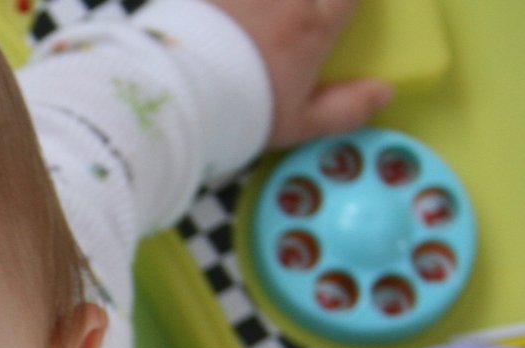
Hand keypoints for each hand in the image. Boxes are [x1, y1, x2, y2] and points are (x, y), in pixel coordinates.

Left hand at [206, 0, 392, 146]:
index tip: (339, 10)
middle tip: (301, 14)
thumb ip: (343, 109)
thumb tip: (382, 94)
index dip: (347, 2)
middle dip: (306, 4)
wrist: (179, 97)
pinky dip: (229, 1)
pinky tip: (225, 10)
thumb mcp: (295, 123)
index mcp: (313, 27)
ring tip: (262, 13)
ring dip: (266, 2)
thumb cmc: (236, 112)